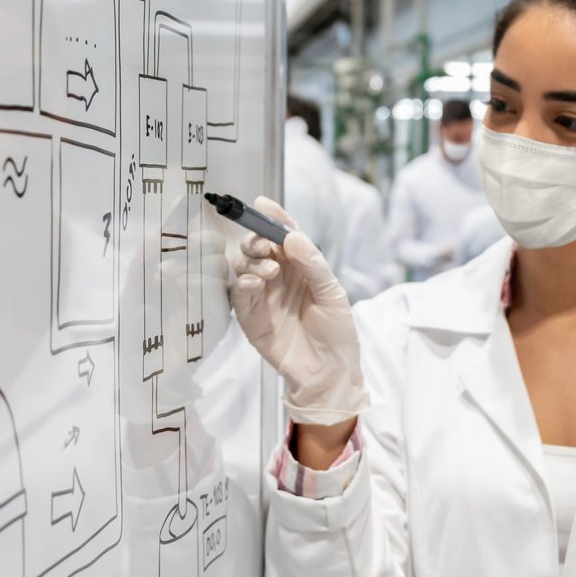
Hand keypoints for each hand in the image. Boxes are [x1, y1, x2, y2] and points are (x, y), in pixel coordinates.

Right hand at [225, 195, 366, 423]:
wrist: (330, 373)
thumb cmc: (336, 332)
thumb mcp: (332, 294)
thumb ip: (313, 264)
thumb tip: (292, 237)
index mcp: (300, 267)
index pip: (283, 235)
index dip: (273, 218)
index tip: (262, 203)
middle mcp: (278, 277)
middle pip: (257, 248)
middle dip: (256, 239)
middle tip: (265, 245)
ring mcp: (263, 296)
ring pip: (244, 267)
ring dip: (251, 261)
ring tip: (269, 268)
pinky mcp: (250, 318)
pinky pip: (238, 295)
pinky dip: (243, 284)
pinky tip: (255, 282)